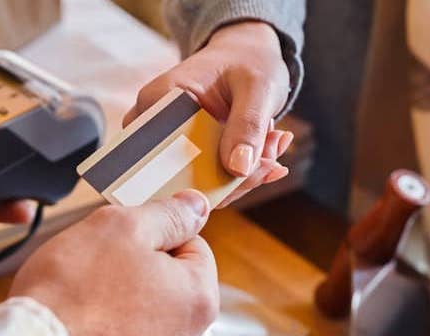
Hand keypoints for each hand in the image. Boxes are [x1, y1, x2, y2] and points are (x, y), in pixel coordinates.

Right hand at [11, 190, 218, 335]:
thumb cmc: (73, 294)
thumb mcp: (120, 228)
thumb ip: (166, 215)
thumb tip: (196, 207)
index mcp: (199, 300)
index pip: (195, 248)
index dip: (156, 233)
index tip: (122, 238)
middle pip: (169, 291)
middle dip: (136, 275)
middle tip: (93, 269)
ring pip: (142, 328)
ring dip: (116, 313)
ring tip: (77, 307)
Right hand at [126, 21, 294, 207]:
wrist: (248, 56)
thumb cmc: (248, 61)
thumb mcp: (257, 86)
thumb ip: (248, 124)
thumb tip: (238, 169)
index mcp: (160, 101)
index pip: (165, 154)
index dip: (202, 175)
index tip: (248, 172)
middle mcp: (155, 126)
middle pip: (181, 177)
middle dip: (232, 179)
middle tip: (272, 161)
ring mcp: (171, 145)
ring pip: (200, 185)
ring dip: (243, 175)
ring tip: (274, 143)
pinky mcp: (189, 156)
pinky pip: (212, 180)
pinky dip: (243, 172)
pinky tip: (270, 150)